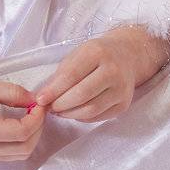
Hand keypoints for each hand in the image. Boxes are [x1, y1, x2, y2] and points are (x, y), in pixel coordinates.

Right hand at [0, 66, 46, 162]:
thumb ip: (15, 93)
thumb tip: (35, 100)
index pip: (23, 132)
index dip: (37, 117)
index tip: (39, 102)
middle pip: (25, 148)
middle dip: (37, 129)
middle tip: (37, 109)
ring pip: (19, 155)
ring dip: (30, 137)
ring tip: (29, 115)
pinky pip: (8, 154)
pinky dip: (19, 142)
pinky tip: (18, 124)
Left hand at [32, 27, 169, 122]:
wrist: (128, 55)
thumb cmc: (97, 55)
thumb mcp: (78, 54)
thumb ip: (61, 74)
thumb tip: (43, 97)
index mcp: (97, 52)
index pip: (71, 75)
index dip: (53, 90)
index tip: (40, 100)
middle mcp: (113, 70)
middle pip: (82, 95)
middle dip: (61, 105)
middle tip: (50, 107)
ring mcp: (121, 89)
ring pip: (90, 110)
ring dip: (70, 114)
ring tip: (60, 111)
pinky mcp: (124, 104)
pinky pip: (98, 117)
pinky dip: (82, 117)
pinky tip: (75, 111)